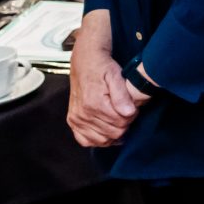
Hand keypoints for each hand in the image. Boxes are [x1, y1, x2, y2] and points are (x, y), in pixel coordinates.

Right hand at [65, 12, 140, 147]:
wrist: (85, 62)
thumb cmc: (102, 67)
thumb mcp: (116, 75)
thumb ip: (122, 95)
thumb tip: (129, 113)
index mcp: (94, 103)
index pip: (121, 123)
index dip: (131, 116)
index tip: (132, 107)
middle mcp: (83, 114)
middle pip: (113, 133)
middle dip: (123, 124)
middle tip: (125, 111)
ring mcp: (76, 119)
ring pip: (101, 140)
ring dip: (112, 133)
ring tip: (116, 119)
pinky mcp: (72, 121)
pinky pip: (86, 141)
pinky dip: (97, 138)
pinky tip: (105, 129)